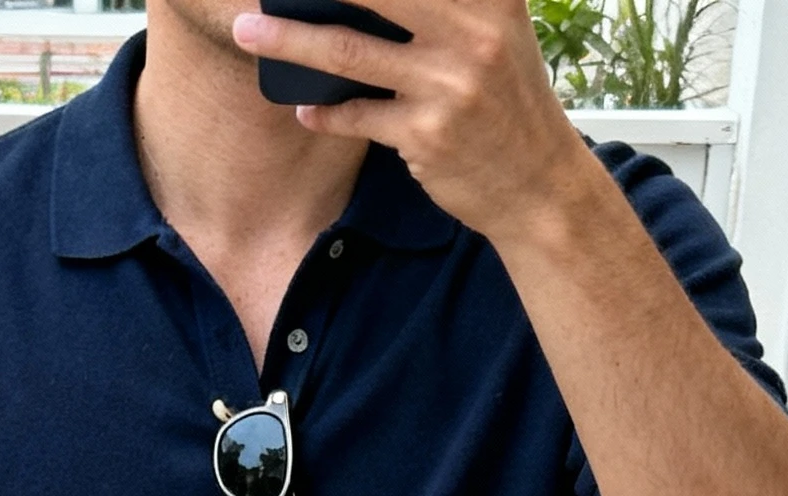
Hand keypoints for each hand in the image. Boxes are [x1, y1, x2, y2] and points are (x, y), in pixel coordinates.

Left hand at [232, 0, 583, 247]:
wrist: (539, 184)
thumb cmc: (506, 101)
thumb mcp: (495, 29)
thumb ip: (443, 5)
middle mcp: (471, 29)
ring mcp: (447, 83)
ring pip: (347, 51)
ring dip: (289, 41)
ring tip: (248, 32)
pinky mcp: (426, 133)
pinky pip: (357, 115)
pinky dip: (324, 113)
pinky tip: (304, 110)